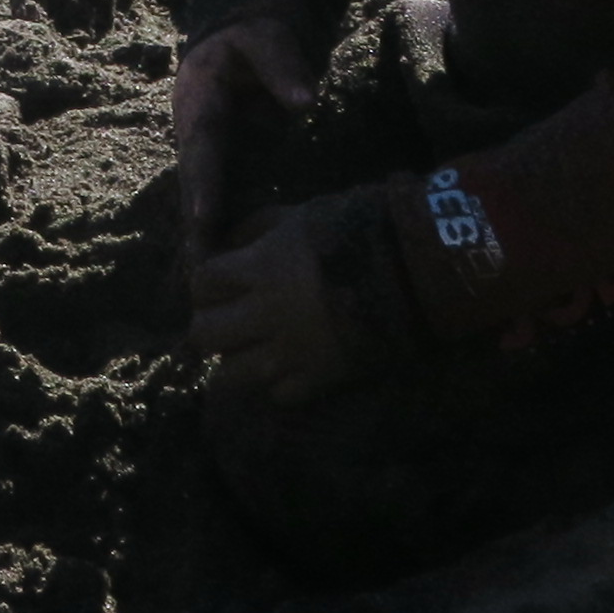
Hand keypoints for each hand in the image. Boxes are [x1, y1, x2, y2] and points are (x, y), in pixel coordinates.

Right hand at [170, 9, 318, 263]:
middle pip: (195, 182)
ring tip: (204, 277)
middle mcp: (196, 128)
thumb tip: (304, 101)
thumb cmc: (254, 28)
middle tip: (197, 269)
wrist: (243, 24)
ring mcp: (209, 144)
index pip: (202, 147)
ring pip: (204, 194)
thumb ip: (283, 65)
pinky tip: (227, 257)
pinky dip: (222, 224)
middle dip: (195, 225)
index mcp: (200, 99)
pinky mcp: (226, 154)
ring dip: (204, 233)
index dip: (203, 184)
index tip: (202, 219)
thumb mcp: (265, 36)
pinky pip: (224, 192)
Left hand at [183, 190, 367, 404]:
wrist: (412, 270)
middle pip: (203, 335)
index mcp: (259, 269)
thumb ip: (257, 228)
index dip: (205, 285)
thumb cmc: (354, 232)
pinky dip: (277, 385)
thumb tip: (228, 242)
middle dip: (209, 327)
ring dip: (235, 362)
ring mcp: (292, 351)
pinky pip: (279, 395)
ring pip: (231, 375)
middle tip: (227, 322)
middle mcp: (266, 314)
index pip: (201, 283)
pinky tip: (288, 367)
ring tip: (251, 350)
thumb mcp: (299, 216)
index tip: (218, 286)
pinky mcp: (321, 378)